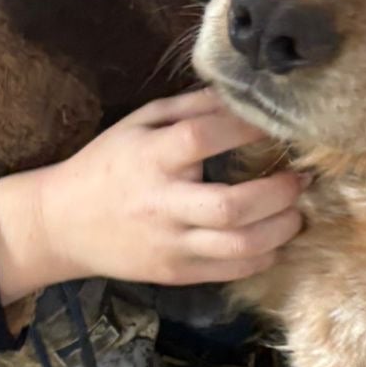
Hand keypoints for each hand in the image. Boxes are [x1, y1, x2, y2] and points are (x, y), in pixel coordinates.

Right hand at [0, 90, 305, 303]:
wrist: (63, 224)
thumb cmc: (108, 164)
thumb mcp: (138, 123)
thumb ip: (190, 107)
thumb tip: (241, 93)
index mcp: (151, 158)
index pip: (203, 139)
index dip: (246, 129)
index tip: (277, 124)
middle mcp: (162, 204)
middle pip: (232, 207)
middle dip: (280, 193)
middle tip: (302, 178)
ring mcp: (171, 244)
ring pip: (240, 247)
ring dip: (282, 229)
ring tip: (297, 211)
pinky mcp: (177, 273)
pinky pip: (233, 271)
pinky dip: (265, 256)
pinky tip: (275, 238)